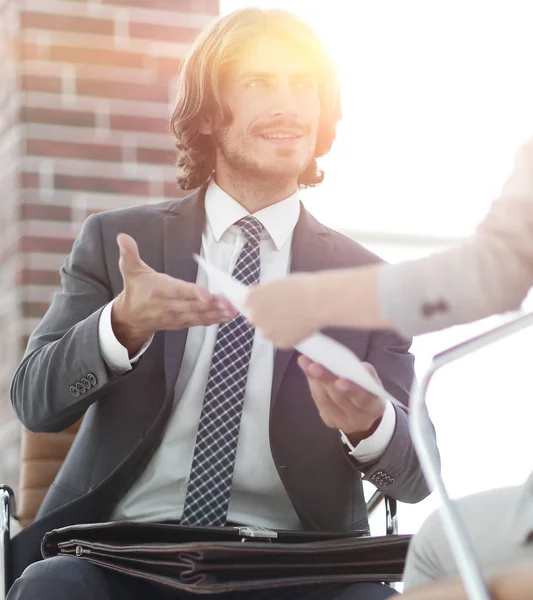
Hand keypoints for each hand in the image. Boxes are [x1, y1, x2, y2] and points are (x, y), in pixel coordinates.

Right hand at [112, 234, 236, 353]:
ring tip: (233, 310)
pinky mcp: (181, 323)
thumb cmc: (135, 289)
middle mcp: (168, 306)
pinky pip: (199, 322)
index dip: (192, 293)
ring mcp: (175, 317)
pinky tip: (227, 316)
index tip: (207, 294)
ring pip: (198, 315)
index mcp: (158, 290)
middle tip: (230, 301)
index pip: (177, 291)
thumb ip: (129, 253)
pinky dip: (214, 320)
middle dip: (212, 304)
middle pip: (192, 305)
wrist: (130, 318)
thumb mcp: (130, 270)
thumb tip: (122, 237)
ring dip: (217, 313)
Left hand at [246, 274, 323, 347]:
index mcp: (252, 298)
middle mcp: (255, 317)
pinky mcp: (279, 343)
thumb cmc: (302, 288)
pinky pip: (281, 340)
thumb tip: (261, 300)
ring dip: (277, 327)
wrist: (320, 301)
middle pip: (257, 319)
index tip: (268, 302)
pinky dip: (289, 335)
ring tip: (295, 317)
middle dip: (267, 316)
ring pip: (269, 331)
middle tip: (284, 310)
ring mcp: (267, 332)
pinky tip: (299, 325)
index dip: (260, 303)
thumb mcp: (277, 284)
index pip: (248, 304)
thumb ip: (264, 294)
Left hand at [298, 356, 385, 443]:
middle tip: (314, 365)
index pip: (364, 398)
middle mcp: (358, 419)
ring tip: (305, 362)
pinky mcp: (329, 420)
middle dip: (326, 379)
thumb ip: (364, 373)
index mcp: (374, 407)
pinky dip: (312, 383)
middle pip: (340, 399)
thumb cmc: (368, 390)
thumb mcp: (372, 381)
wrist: (364, 414)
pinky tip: (306, 368)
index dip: (352, 389)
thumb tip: (350, 362)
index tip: (340, 380)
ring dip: (314, 379)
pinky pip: (318, 400)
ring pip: (325, 399)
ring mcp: (341, 422)